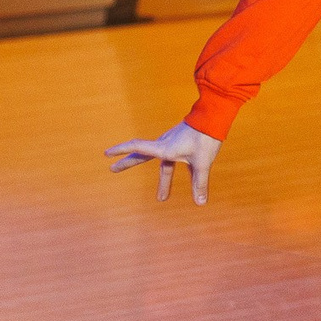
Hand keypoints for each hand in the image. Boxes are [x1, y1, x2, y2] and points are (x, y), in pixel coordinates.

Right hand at [105, 121, 222, 204]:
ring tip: (162, 198)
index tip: (107, 153)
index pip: (137, 147)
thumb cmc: (205, 138)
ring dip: (163, 180)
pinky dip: (179, 173)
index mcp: (164, 148)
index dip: (121, 150)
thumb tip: (200, 203)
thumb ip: (200, 183)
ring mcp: (173, 142)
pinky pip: (177, 161)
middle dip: (127, 163)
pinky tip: (190, 183)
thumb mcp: (203, 163)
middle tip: (112, 169)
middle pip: (142, 156)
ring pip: (163, 164)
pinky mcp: (182, 143)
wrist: (214, 117)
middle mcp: (165, 144)